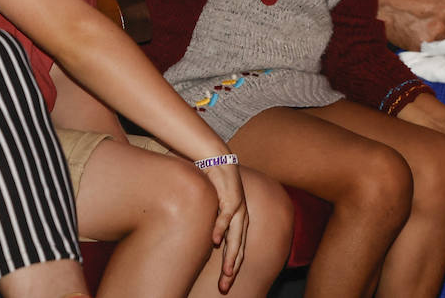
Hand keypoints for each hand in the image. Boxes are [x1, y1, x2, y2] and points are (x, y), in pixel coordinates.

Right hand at [199, 162, 247, 291]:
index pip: (237, 251)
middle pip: (239, 249)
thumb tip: (203, 243)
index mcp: (238, 223)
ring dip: (231, 255)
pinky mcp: (231, 196)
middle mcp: (242, 218)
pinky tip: (215, 241)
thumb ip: (211, 225)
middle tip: (225, 286)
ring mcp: (238, 208)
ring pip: (236, 237)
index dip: (232, 268)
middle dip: (233, 269)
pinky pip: (226, 216)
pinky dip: (221, 229)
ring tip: (227, 272)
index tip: (224, 286)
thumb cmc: (213, 186)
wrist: (217, 159)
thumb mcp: (213, 209)